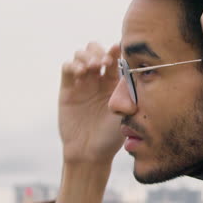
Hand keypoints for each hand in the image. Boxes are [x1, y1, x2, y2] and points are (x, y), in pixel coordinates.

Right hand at [59, 42, 123, 164]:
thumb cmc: (112, 136)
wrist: (91, 153)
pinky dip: (73, 64)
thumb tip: (136, 69)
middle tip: (104, 61)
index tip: (119, 48)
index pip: (115, 57)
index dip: (116, 50)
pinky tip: (81, 72)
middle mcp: (98, 79)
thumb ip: (128, 90)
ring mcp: (82, 83)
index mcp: (115, 82)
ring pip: (81, 55)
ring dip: (86, 55)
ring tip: (93, 67)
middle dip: (99, 51)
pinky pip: (67, 68)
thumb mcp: (126, 111)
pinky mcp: (67, 89)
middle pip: (96, 50)